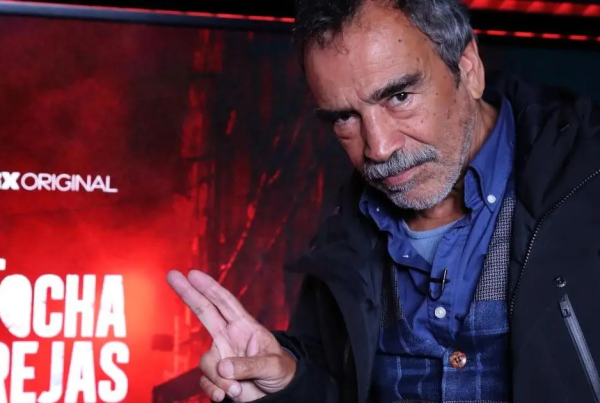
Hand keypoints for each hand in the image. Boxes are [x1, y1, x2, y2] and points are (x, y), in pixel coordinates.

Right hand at [166, 270, 296, 401]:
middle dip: (188, 293)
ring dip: (219, 378)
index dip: (210, 287)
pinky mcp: (216, 377)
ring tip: (238, 389)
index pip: (225, 303)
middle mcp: (229, 337)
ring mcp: (220, 356)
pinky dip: (214, 390)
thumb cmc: (279, 371)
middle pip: (205, 311)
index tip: (193, 274)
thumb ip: (249, 365)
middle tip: (173, 275)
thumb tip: (223, 368)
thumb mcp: (272, 365)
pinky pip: (205, 382)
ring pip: (206, 362)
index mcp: (245, 327)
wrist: (277, 393)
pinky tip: (227, 395)